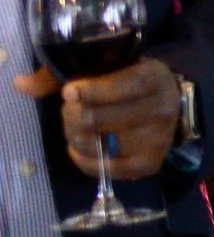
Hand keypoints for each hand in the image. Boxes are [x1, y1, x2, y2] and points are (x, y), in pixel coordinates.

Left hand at [15, 58, 181, 179]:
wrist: (169, 105)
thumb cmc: (128, 81)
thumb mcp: (105, 68)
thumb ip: (62, 75)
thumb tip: (20, 84)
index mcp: (152, 78)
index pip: (120, 86)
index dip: (89, 91)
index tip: (69, 92)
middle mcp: (161, 109)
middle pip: (97, 119)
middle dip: (73, 115)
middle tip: (71, 111)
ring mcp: (157, 140)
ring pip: (97, 146)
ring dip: (76, 138)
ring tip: (77, 129)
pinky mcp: (150, 164)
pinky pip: (104, 168)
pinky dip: (84, 159)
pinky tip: (81, 148)